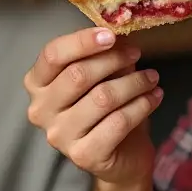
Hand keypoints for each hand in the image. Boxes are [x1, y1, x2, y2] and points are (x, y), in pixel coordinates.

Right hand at [24, 26, 161, 186]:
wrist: (121, 156)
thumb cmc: (106, 109)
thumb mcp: (101, 75)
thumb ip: (102, 55)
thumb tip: (118, 34)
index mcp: (37, 84)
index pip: (52, 55)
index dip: (82, 42)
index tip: (111, 35)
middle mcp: (40, 111)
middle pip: (78, 75)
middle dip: (113, 60)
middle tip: (137, 54)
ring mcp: (59, 136)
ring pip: (102, 98)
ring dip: (134, 82)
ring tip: (152, 78)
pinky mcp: (83, 155)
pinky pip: (118, 122)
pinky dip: (141, 105)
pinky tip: (154, 98)